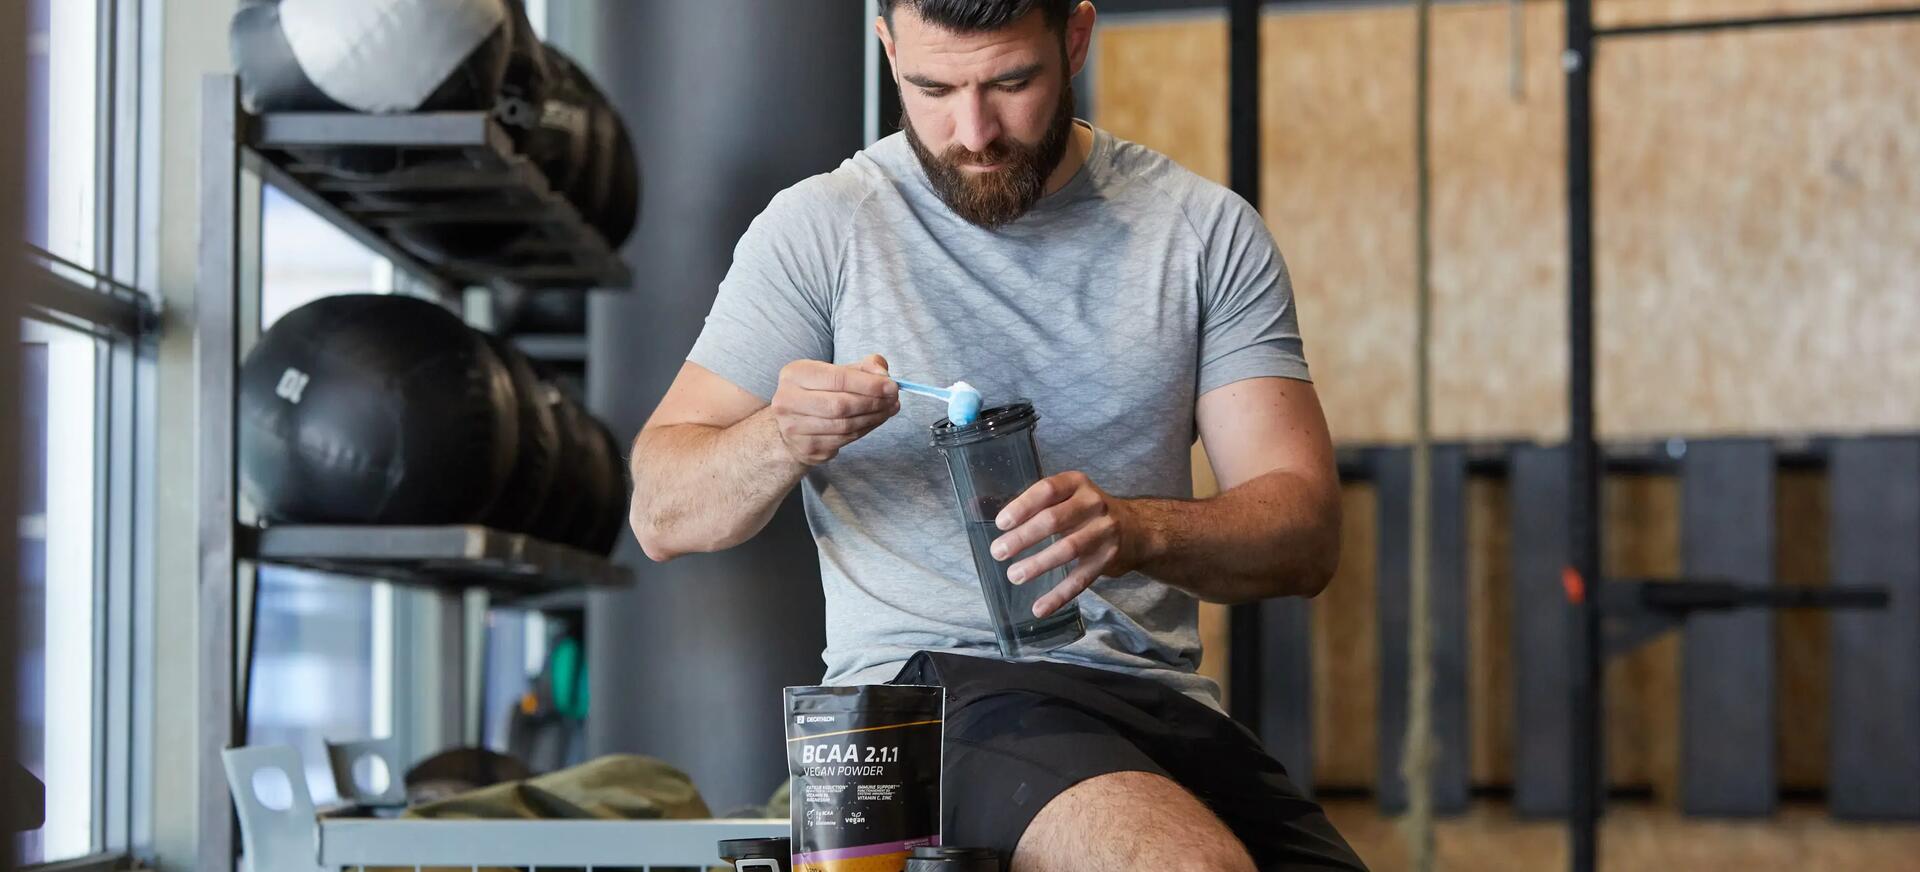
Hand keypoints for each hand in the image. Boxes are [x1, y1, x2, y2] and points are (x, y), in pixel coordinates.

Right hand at [770, 354, 899, 465]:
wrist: (792, 425)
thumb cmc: (820, 393)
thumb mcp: (838, 372)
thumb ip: (864, 368)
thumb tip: (884, 375)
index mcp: (795, 374)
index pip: (837, 379)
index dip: (869, 384)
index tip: (892, 386)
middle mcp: (788, 401)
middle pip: (841, 405)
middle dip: (873, 402)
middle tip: (894, 399)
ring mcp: (795, 428)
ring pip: (845, 425)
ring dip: (874, 418)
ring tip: (889, 409)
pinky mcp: (807, 448)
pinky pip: (844, 440)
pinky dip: (865, 430)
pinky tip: (875, 420)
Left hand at [988, 471, 1141, 618]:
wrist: (1135, 529)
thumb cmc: (1084, 512)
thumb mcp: (1064, 497)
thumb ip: (1027, 503)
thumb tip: (975, 506)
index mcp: (1076, 483)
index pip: (1047, 490)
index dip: (1023, 506)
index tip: (1001, 523)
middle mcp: (1093, 504)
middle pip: (1054, 520)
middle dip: (1023, 538)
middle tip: (998, 552)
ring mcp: (1103, 532)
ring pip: (1068, 549)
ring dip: (1038, 564)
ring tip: (1014, 575)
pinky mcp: (1108, 560)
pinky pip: (1080, 579)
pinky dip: (1058, 595)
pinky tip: (1039, 607)